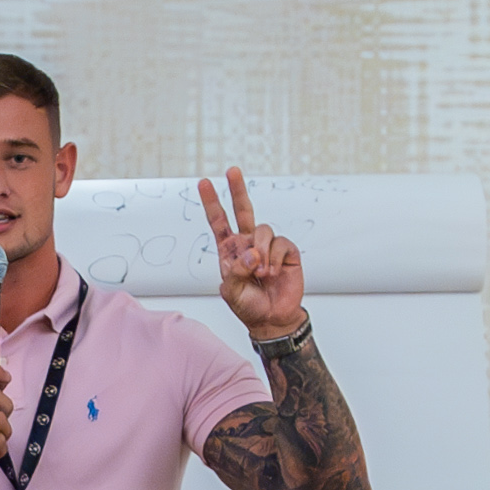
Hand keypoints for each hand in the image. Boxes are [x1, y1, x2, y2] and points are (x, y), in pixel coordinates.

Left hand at [198, 168, 304, 338]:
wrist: (273, 319)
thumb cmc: (248, 306)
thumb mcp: (232, 292)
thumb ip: (236, 272)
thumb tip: (252, 253)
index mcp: (230, 250)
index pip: (219, 222)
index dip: (212, 202)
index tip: (204, 183)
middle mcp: (248, 244)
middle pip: (243, 210)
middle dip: (237, 189)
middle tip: (232, 170)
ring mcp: (267, 246)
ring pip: (263, 230)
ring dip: (261, 252)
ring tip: (262, 273)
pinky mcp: (286, 251)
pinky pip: (280, 243)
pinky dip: (275, 259)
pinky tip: (272, 273)